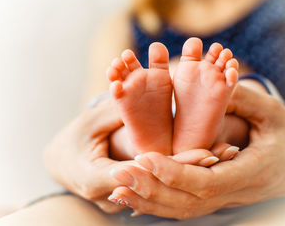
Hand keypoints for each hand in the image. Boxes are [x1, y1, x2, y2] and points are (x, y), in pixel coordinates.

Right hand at [44, 97, 235, 213]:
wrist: (60, 163)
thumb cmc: (73, 139)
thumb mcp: (91, 122)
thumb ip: (116, 110)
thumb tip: (137, 85)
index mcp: (97, 177)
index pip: (146, 174)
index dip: (178, 165)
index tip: (207, 154)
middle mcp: (113, 195)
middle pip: (161, 185)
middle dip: (194, 169)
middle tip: (224, 154)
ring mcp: (123, 199)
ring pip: (162, 189)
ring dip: (191, 174)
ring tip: (222, 157)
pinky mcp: (130, 196)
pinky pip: (158, 188)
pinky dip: (179, 176)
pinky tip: (203, 165)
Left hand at [108, 85, 284, 218]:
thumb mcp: (271, 111)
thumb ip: (239, 98)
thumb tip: (207, 81)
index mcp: (251, 171)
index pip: (207, 182)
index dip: (174, 174)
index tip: (144, 160)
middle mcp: (235, 192)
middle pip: (188, 202)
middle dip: (151, 190)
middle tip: (117, 176)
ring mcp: (225, 199)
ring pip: (183, 210)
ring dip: (148, 201)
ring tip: (116, 191)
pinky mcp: (217, 197)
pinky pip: (185, 206)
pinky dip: (157, 204)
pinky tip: (133, 199)